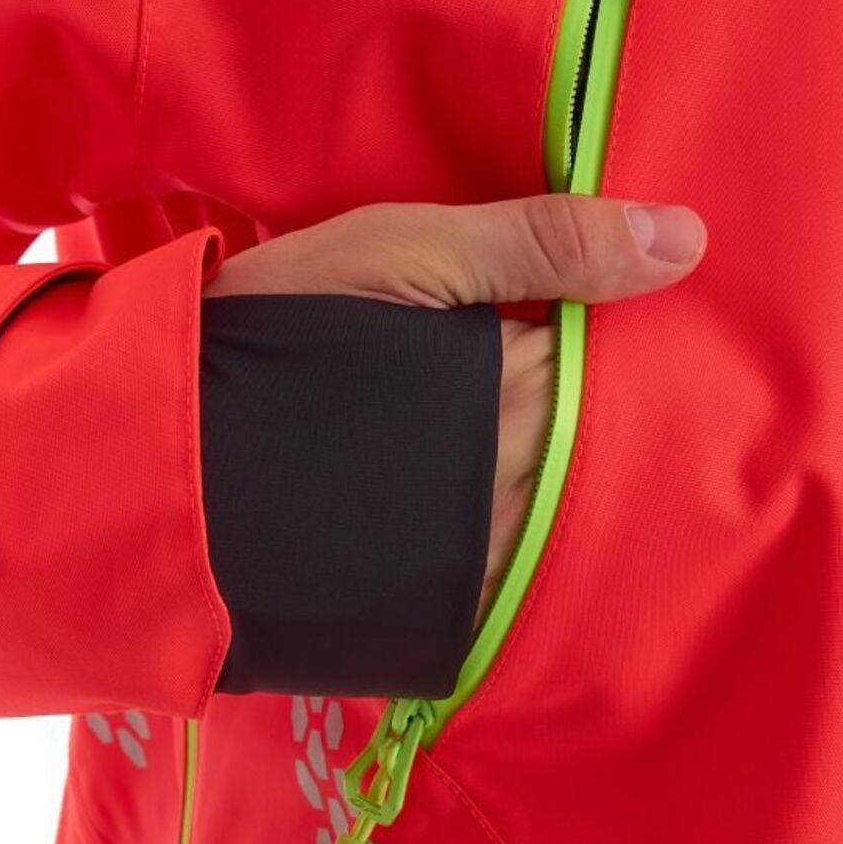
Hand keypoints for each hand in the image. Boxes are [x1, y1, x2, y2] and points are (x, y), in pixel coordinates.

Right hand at [204, 196, 706, 621]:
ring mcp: (491, 557)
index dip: (626, 327)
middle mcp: (529, 485)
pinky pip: (527, 563)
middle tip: (570, 366)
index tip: (618, 309)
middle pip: (612, 436)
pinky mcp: (448, 605)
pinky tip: (498, 489)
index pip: (628, 358)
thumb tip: (688, 238)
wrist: (154, 468)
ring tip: (521, 426)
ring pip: (576, 501)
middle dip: (608, 399)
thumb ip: (545, 243)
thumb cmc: (277, 335)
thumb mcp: (405, 251)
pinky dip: (532, 524)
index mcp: (529, 388)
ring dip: (572, 464)